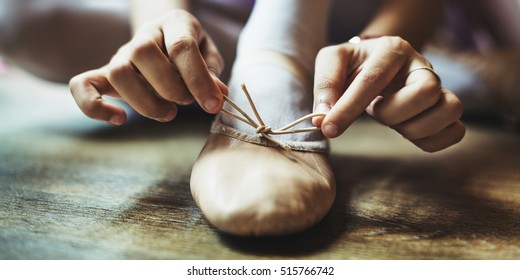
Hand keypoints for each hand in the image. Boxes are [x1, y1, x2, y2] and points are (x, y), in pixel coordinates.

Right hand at [69, 10, 226, 124]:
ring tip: (168, 113)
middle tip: (186, 103)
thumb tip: (216, 94)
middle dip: (170, 88)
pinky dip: (94, 106)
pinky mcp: (105, 74)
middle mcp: (145, 35)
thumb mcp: (210, 56)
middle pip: (143, 53)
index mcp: (175, 24)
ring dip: (145, 102)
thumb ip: (211, 72)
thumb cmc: (193, 53)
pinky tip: (120, 119)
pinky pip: (82, 85)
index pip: (181, 46)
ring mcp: (122, 54)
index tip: (213, 104)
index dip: (199, 79)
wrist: (167, 39)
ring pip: (118, 72)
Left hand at [313, 36, 464, 151]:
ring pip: (451, 109)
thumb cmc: (352, 65)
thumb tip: (323, 117)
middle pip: (427, 91)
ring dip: (417, 128)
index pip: (373, 80)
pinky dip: (433, 141)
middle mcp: (422, 65)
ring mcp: (439, 87)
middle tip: (375, 114)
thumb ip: (325, 85)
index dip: (348, 109)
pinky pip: (456, 131)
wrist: (374, 65)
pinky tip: (410, 136)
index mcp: (392, 49)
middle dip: (394, 113)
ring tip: (395, 125)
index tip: (328, 129)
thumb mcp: (332, 62)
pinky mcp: (444, 109)